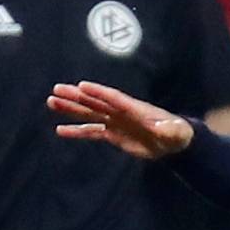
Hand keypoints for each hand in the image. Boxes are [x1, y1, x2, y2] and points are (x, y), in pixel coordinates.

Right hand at [49, 81, 194, 160]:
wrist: (173, 143)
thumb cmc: (177, 133)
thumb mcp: (175, 132)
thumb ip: (168, 130)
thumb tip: (162, 129)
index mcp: (134, 108)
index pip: (114, 98)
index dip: (99, 93)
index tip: (82, 86)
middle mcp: (121, 111)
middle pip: (95, 102)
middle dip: (76, 96)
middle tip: (56, 89)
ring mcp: (115, 121)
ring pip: (89, 114)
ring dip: (71, 108)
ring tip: (52, 102)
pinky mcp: (112, 134)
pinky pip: (91, 132)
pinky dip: (76, 131)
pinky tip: (60, 130)